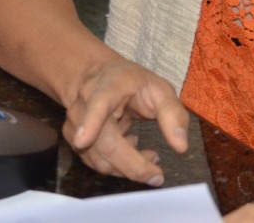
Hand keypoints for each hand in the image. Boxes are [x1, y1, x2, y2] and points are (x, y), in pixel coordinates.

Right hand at [63, 55, 190, 185]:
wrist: (102, 78)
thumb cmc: (133, 84)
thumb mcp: (159, 89)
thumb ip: (172, 114)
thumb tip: (181, 146)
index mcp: (108, 86)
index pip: (97, 104)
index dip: (90, 123)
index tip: (83, 141)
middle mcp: (85, 105)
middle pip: (102, 143)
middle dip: (131, 165)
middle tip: (157, 175)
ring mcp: (74, 124)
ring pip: (98, 159)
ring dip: (128, 167)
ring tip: (151, 156)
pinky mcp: (73, 140)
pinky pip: (96, 162)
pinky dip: (118, 166)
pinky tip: (133, 151)